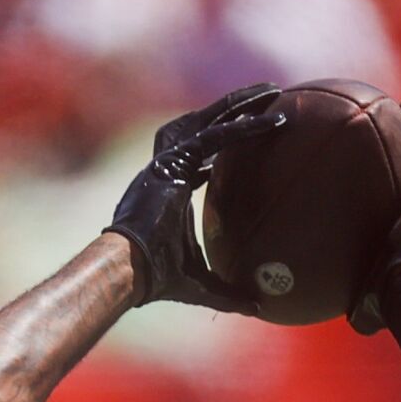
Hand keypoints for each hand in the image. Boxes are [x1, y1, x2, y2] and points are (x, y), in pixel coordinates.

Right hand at [108, 84, 283, 310]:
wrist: (129, 270)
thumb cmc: (157, 279)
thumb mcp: (201, 283)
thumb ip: (229, 292)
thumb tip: (259, 309)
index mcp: (172, 188)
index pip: (200, 156)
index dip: (224, 142)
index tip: (247, 135)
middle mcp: (168, 167)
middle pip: (204, 125)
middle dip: (233, 108)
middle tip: (266, 98)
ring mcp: (168, 161)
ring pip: (210, 120)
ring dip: (239, 103)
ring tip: (270, 92)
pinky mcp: (173, 161)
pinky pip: (216, 137)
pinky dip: (243, 128)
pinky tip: (270, 121)